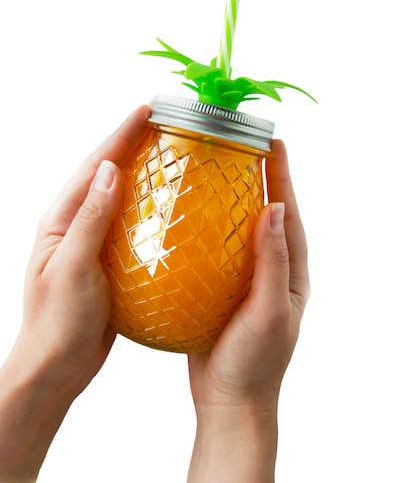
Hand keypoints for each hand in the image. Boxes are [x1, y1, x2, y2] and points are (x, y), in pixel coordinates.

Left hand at [0, 104, 150, 481]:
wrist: (56, 366)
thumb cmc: (57, 322)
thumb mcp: (72, 269)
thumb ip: (90, 220)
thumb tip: (109, 170)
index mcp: (61, 220)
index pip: (93, 166)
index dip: (120, 135)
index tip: (145, 110)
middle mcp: (75, 224)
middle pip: (107, 173)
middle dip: (132, 143)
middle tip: (163, 121)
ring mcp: (93, 241)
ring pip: (121, 196)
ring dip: (143, 171)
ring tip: (171, 151)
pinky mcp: (109, 259)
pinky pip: (132, 224)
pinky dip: (150, 208)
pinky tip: (172, 207)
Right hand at [187, 140, 309, 481]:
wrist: (229, 402)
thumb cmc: (256, 363)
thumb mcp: (269, 310)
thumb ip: (272, 261)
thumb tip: (277, 208)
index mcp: (290, 271)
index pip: (289, 213)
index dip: (283, 176)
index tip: (275, 142)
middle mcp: (270, 270)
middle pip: (265, 213)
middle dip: (258, 178)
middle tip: (242, 146)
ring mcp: (244, 279)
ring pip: (237, 230)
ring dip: (229, 200)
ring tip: (213, 170)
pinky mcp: (220, 289)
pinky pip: (215, 251)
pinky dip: (205, 230)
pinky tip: (185, 218)